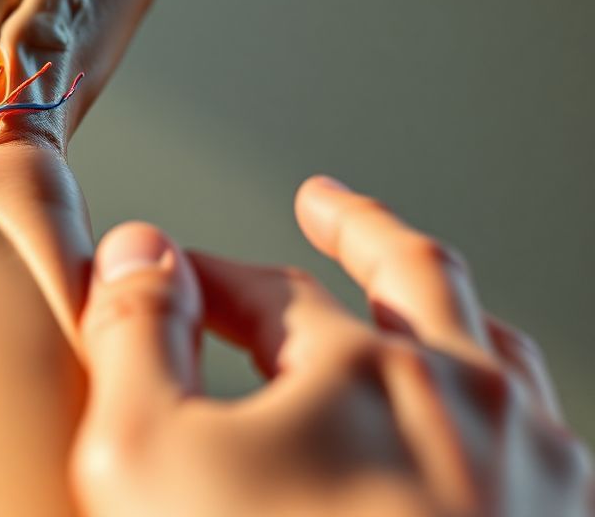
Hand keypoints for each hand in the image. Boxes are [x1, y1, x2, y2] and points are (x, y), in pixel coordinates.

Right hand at [73, 176, 592, 516]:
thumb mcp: (146, 455)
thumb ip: (136, 336)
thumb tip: (141, 251)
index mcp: (367, 369)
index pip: (271, 290)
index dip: (207, 277)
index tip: (169, 279)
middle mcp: (467, 402)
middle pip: (414, 275)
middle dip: (359, 230)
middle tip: (325, 205)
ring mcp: (531, 474)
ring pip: (495, 352)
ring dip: (444, 306)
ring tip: (411, 290)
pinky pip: (543, 442)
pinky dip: (498, 403)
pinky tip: (477, 425)